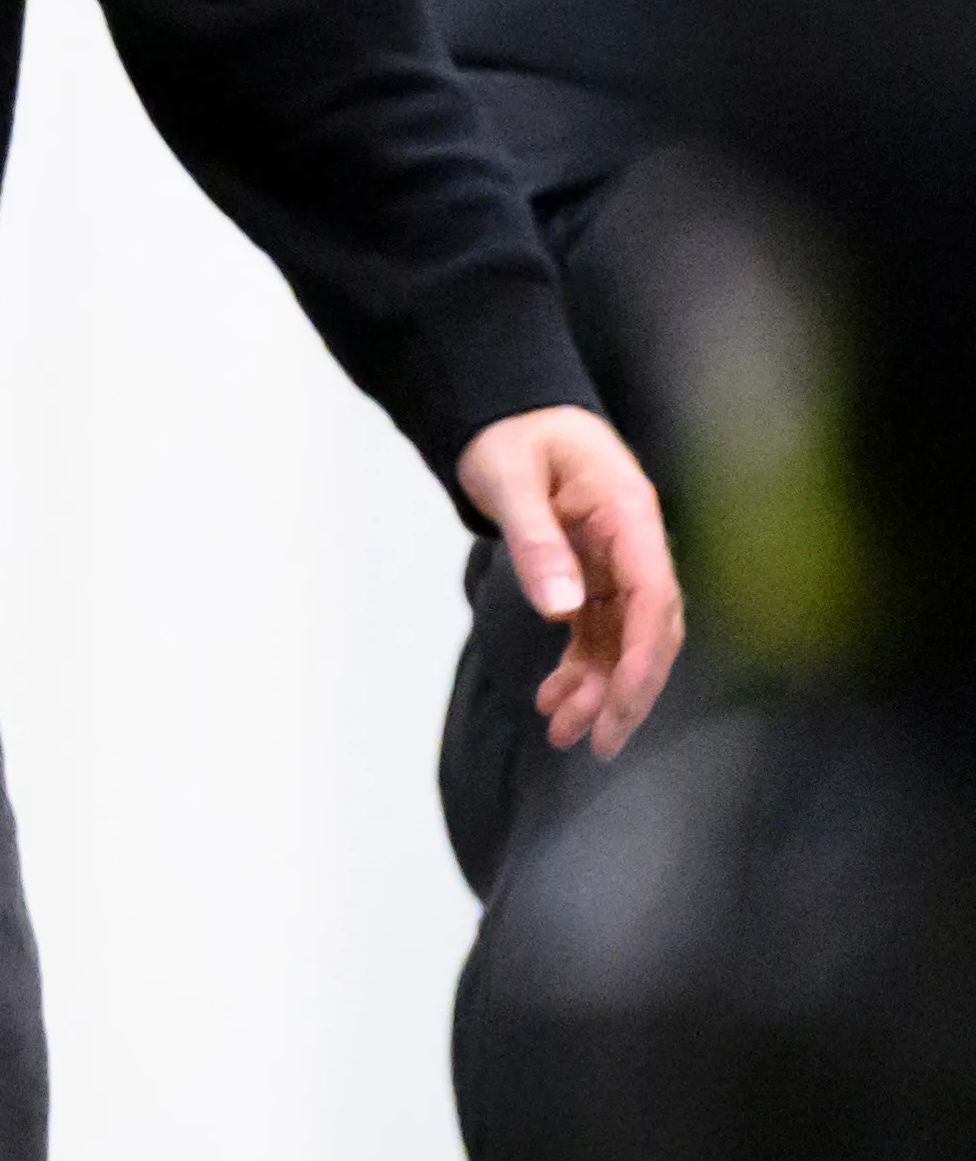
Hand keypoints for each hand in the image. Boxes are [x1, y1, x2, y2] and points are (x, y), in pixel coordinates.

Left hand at [455, 406, 683, 758]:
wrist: (508, 416)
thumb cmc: (513, 437)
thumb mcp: (510, 479)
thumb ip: (535, 540)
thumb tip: (561, 609)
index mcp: (627, 514)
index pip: (653, 596)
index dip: (643, 656)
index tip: (621, 704)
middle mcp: (632, 543)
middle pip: (650, 629)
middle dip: (629, 690)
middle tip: (598, 743)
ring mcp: (616, 563)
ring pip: (623, 639)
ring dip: (599, 689)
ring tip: (561, 732)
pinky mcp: (592, 576)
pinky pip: (596, 632)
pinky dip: (580, 669)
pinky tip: (554, 700)